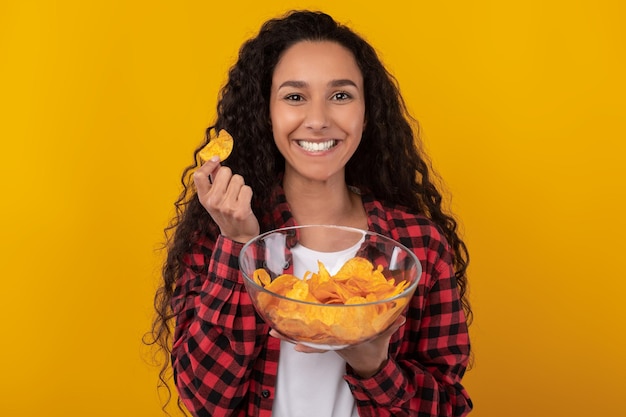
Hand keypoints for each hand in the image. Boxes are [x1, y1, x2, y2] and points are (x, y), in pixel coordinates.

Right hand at [193, 156, 259, 242]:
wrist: (238, 236)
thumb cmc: (226, 214)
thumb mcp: (215, 199)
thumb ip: (214, 180)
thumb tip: (215, 161)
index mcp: (204, 198)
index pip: (199, 175)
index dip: (208, 164)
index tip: (217, 159)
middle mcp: (213, 202)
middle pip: (224, 171)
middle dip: (231, 177)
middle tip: (232, 189)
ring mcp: (226, 207)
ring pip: (238, 179)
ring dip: (240, 186)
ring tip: (238, 198)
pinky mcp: (240, 210)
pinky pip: (247, 189)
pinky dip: (248, 194)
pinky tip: (244, 203)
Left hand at [269, 316, 405, 377]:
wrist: (370, 361)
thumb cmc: (374, 347)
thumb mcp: (382, 336)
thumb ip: (390, 325)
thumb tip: (400, 316)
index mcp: (343, 341)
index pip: (325, 344)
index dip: (311, 346)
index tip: (296, 348)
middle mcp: (331, 340)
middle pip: (308, 339)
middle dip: (291, 336)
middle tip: (272, 333)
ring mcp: (328, 339)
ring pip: (305, 336)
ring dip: (289, 333)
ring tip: (271, 331)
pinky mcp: (327, 335)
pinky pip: (310, 333)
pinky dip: (297, 330)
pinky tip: (283, 324)